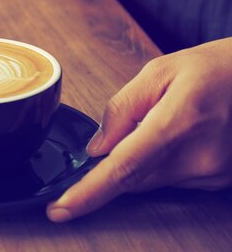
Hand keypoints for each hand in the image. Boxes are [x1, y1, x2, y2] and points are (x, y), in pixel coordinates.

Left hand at [46, 38, 231, 221]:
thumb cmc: (209, 69)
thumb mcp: (158, 72)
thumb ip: (121, 109)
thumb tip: (96, 148)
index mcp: (180, 122)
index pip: (124, 167)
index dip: (89, 191)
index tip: (61, 208)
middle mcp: (200, 157)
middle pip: (132, 177)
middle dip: (117, 159)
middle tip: (134, 124)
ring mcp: (212, 174)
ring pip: (149, 180)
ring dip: (142, 159)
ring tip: (168, 121)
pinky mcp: (217, 182)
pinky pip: (170, 180)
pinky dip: (161, 162)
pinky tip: (180, 134)